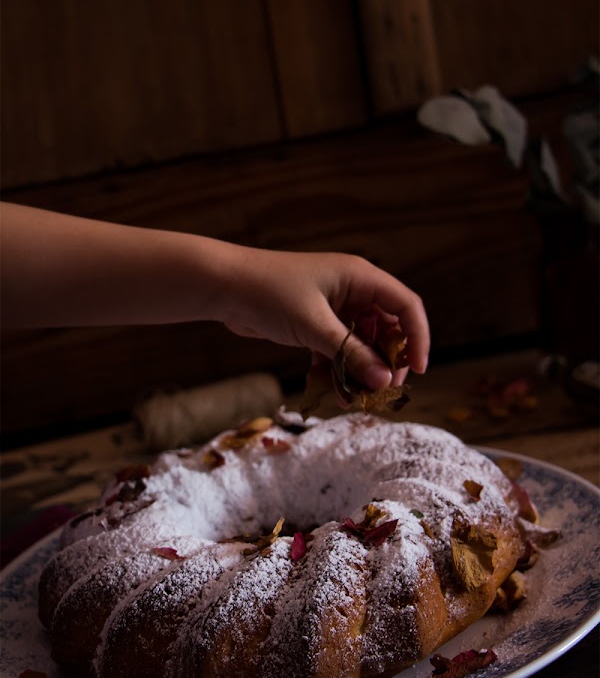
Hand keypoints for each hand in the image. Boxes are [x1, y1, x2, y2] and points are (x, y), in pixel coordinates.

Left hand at [220, 249, 429, 391]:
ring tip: (357, 400)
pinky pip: (338, 349)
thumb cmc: (268, 293)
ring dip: (361, 371)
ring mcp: (333, 307)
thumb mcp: (313, 326)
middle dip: (387, 361)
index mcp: (359, 277)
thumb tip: (384, 381)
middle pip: (386, 328)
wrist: (223, 286)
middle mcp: (352, 290)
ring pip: (361, 344)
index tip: (417, 370)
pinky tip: (333, 394)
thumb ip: (351, 354)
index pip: (405, 306)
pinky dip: (338, 370)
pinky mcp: (315, 323)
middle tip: (383, 390)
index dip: (417, 337)